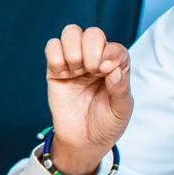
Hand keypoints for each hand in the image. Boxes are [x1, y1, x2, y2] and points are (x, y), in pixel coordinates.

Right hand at [44, 24, 132, 174]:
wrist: (83, 141)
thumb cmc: (107, 123)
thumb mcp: (121, 110)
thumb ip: (121, 89)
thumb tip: (114, 70)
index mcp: (116, 66)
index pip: (115, 48)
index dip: (110, 54)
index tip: (105, 71)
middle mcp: (96, 60)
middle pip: (93, 33)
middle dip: (92, 50)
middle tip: (92, 72)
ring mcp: (76, 63)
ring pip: (71, 33)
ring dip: (73, 49)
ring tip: (76, 71)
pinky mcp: (56, 70)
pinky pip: (52, 47)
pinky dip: (56, 56)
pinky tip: (63, 74)